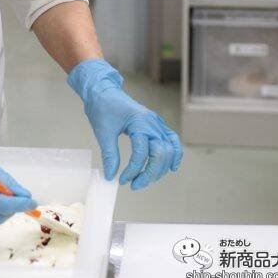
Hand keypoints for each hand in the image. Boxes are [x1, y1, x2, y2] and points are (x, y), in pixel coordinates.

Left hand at [67, 59, 182, 189]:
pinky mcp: (156, 125)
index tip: (122, 180)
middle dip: (150, 173)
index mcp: (139, 122)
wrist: (103, 91)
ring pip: (169, 150)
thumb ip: (109, 155)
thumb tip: (111, 175)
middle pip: (161, 153)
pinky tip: (171, 167)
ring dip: (160, 168)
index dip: (133, 170)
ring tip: (146, 180)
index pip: (141, 153)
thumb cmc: (103, 107)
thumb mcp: (103, 132)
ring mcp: (157, 123)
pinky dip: (174, 155)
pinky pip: (171, 141)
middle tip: (135, 185)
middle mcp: (152, 123)